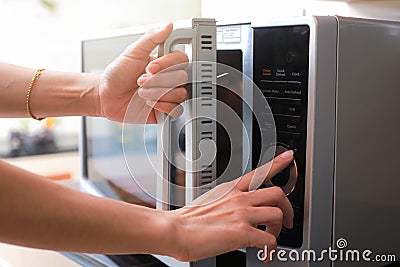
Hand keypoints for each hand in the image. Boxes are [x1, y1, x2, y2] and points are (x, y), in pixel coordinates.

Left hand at [98, 23, 187, 122]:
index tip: (150, 67)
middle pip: (182, 78)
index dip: (167, 64)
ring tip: (142, 93)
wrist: (107, 96)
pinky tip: (149, 104)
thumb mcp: (133, 52)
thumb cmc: (118, 75)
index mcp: (165, 63)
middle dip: (158, 81)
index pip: (181, 60)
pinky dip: (162, 107)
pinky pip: (176, 110)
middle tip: (141, 81)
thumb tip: (168, 26)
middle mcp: (169, 79)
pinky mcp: (165, 111)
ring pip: (179, 94)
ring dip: (157, 94)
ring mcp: (168, 95)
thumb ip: (151, 38)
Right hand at [170, 150, 294, 262]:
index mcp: (231, 190)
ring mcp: (242, 214)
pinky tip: (265, 255)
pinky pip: (270, 241)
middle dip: (287, 208)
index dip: (278, 163)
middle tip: (287, 220)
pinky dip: (271, 251)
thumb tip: (234, 210)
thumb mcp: (210, 200)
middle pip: (277, 193)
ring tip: (270, 239)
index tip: (288, 157)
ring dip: (279, 230)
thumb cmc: (188, 220)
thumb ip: (226, 202)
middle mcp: (240, 199)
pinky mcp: (242, 233)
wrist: (175, 230)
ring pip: (278, 214)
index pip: (259, 171)